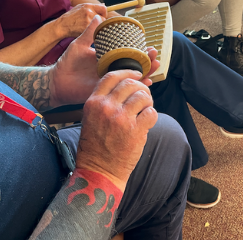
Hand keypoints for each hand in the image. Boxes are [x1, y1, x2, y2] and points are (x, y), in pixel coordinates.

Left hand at [49, 15, 159, 107]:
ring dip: (146, 74)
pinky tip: (145, 84)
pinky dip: (135, 88)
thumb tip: (98, 15)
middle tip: (155, 57)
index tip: (150, 47)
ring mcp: (110, 82)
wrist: (56, 80)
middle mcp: (111, 71)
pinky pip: (123, 91)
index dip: (140, 52)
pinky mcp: (106, 91)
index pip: (128, 55)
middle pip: (135, 67)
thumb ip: (89, 32)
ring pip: (132, 79)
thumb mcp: (79, 45)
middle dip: (148, 63)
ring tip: (154, 67)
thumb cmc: (67, 63)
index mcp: (108, 60)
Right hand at [56, 3, 107, 37]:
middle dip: (101, 22)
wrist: (62, 25)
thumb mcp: (80, 7)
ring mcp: (88, 21)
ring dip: (97, 28)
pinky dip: (93, 32)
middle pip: (103, 18)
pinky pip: (95, 31)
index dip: (104, 13)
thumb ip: (92, 7)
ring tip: (91, 28)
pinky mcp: (87, 29)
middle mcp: (89, 13)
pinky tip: (87, 31)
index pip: (104, 9)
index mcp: (88, 6)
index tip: (102, 16)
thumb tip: (103, 6)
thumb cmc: (71, 17)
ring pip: (100, 26)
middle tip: (96, 24)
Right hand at [75, 69, 158, 188]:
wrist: (99, 171)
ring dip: (148, 102)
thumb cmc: (95, 146)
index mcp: (93, 103)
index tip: (137, 74)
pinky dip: (152, 116)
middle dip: (141, 88)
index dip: (128, 72)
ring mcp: (121, 119)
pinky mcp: (135, 130)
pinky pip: (151, 112)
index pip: (112, 76)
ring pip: (143, 96)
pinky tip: (147, 122)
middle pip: (130, 84)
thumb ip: (104, 101)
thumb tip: (126, 86)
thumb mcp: (90, 118)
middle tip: (144, 97)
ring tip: (145, 110)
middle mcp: (107, 107)